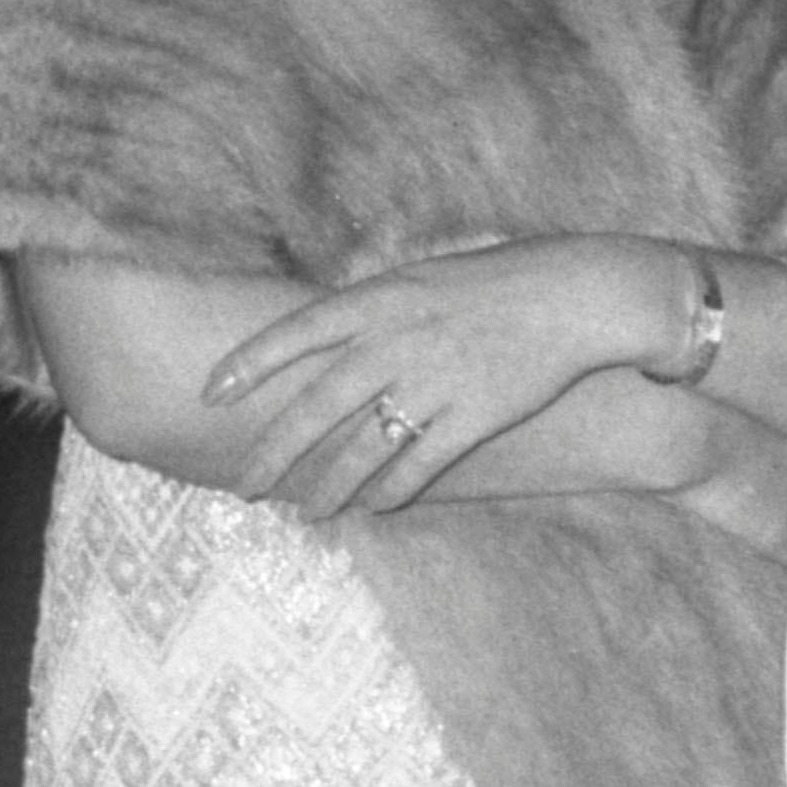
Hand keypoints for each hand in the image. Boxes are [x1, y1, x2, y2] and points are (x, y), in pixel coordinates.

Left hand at [199, 235, 688, 517]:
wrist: (575, 296)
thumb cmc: (499, 282)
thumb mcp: (423, 276)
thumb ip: (374, 309)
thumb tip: (328, 338)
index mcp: (381, 298)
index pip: (295, 332)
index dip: (248, 364)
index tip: (211, 393)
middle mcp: (397, 340)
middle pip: (316, 406)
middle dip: (274, 452)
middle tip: (244, 486)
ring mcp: (434, 380)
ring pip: (362, 447)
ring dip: (328, 484)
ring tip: (307, 509)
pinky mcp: (474, 416)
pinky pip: (419, 464)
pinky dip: (392, 490)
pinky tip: (374, 506)